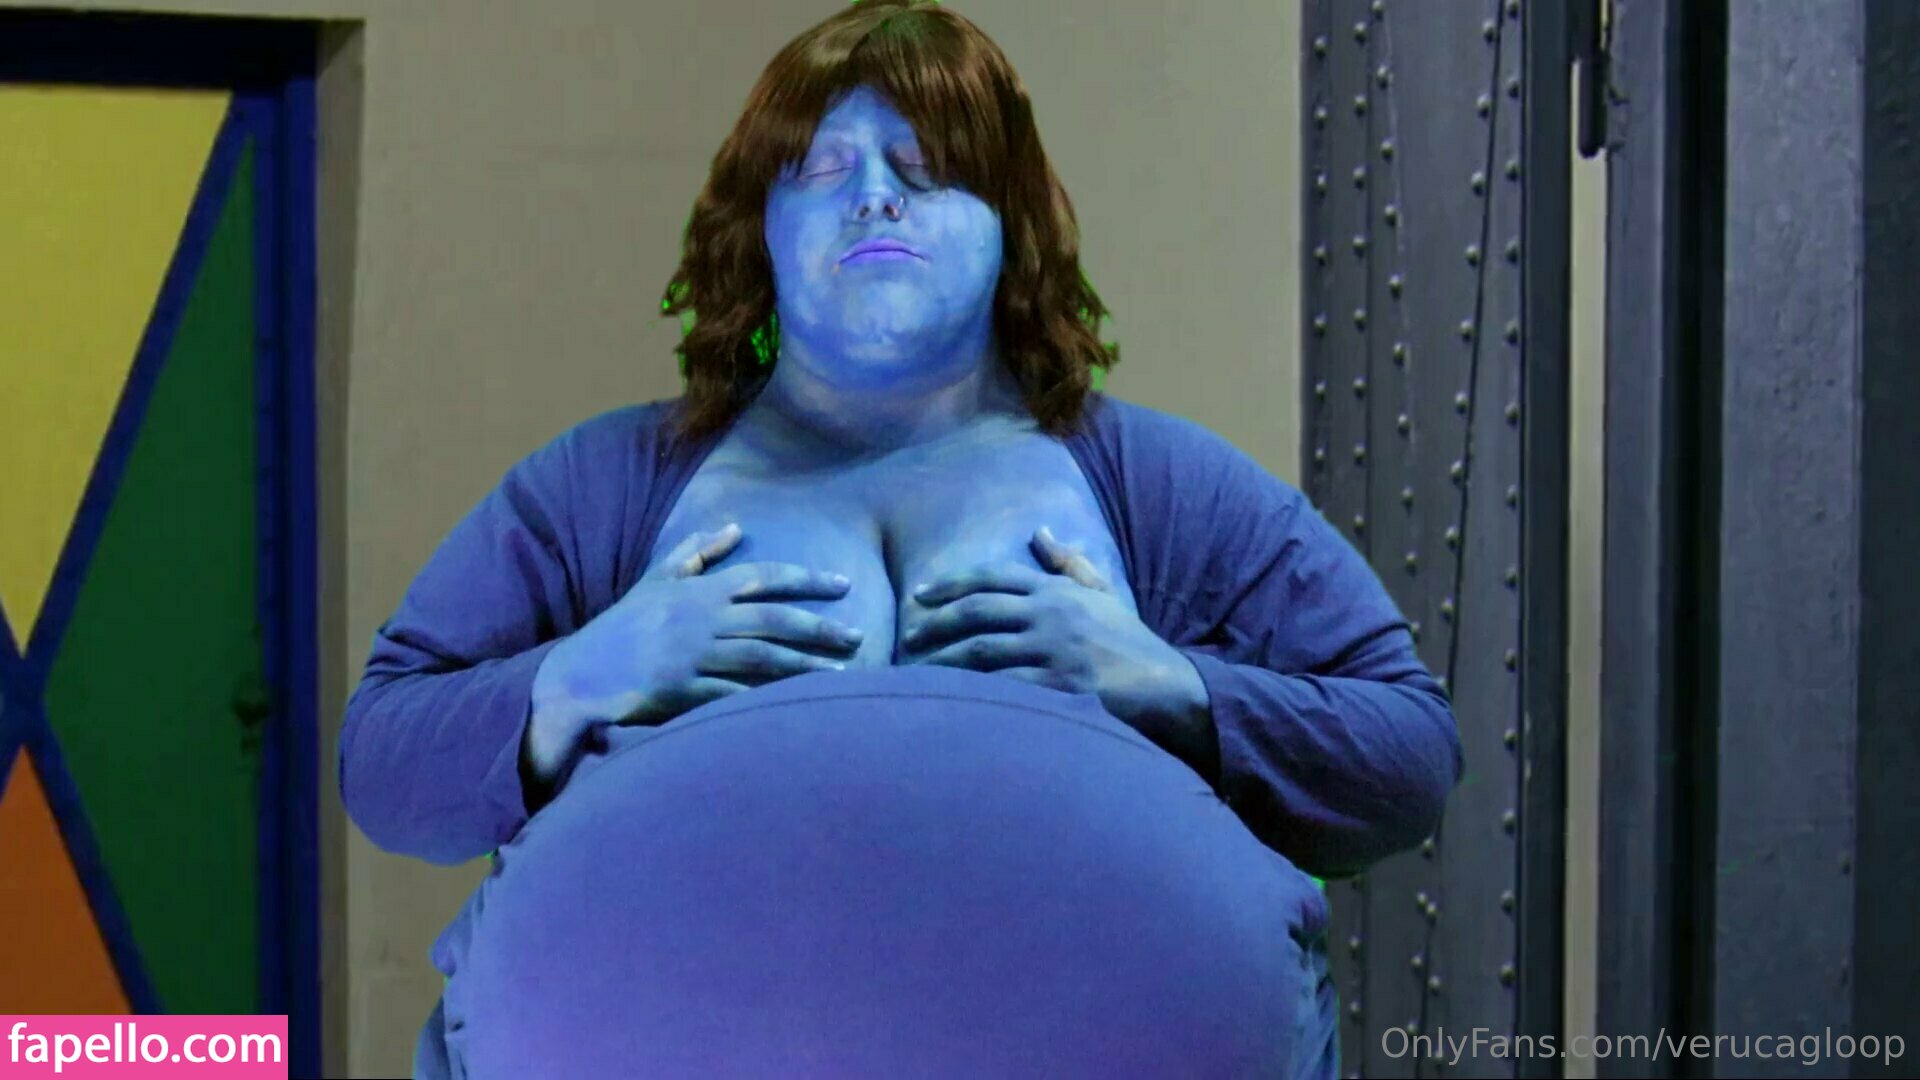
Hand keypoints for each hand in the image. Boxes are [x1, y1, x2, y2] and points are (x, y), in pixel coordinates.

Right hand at [526, 524, 862, 777]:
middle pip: (773, 618)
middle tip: (858, 636)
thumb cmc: (621, 628)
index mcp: (699, 591)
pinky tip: (797, 703)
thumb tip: (734, 527)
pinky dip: (767, 696)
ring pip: (761, 656)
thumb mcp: (655, 580)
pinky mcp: (683, 690)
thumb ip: (695, 552)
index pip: (763, 577)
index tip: (843, 585)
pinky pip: (735, 693)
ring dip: (805, 664)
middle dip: (820, 626)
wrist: (580, 674)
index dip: (806, 580)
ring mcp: (692, 655)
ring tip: (841, 672)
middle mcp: (701, 619)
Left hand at [900, 526, 1203, 730]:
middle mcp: (1052, 614)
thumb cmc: (1129, 642)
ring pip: (982, 650)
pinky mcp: (1061, 685)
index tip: (919, 594)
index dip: (950, 583)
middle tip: (908, 635)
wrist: (1167, 686)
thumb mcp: (1103, 593)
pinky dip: (974, 692)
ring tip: (920, 672)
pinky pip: (1004, 687)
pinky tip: (952, 698)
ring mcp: (1056, 649)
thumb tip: (1040, 532)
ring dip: (944, 661)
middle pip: (978, 611)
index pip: (993, 576)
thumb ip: (1068, 563)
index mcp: (1056, 590)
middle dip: (936, 622)